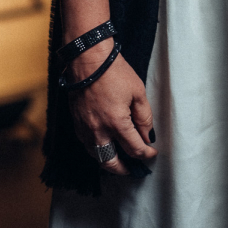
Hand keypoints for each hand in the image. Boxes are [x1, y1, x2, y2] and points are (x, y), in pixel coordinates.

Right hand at [66, 41, 156, 174]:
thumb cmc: (114, 72)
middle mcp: (98, 130)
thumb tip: (147, 135)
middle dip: (122, 169)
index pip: (134, 149)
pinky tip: (102, 145)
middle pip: (110, 162)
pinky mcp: (75, 121)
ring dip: (107, 161)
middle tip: (131, 169)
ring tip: (117, 161)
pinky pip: (85, 143)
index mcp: (117, 123)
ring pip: (95, 155)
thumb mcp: (138, 92)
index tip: (151, 153)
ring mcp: (84, 127)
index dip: (146, 154)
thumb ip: (144, 117)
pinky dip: (95, 149)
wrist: (88, 59)